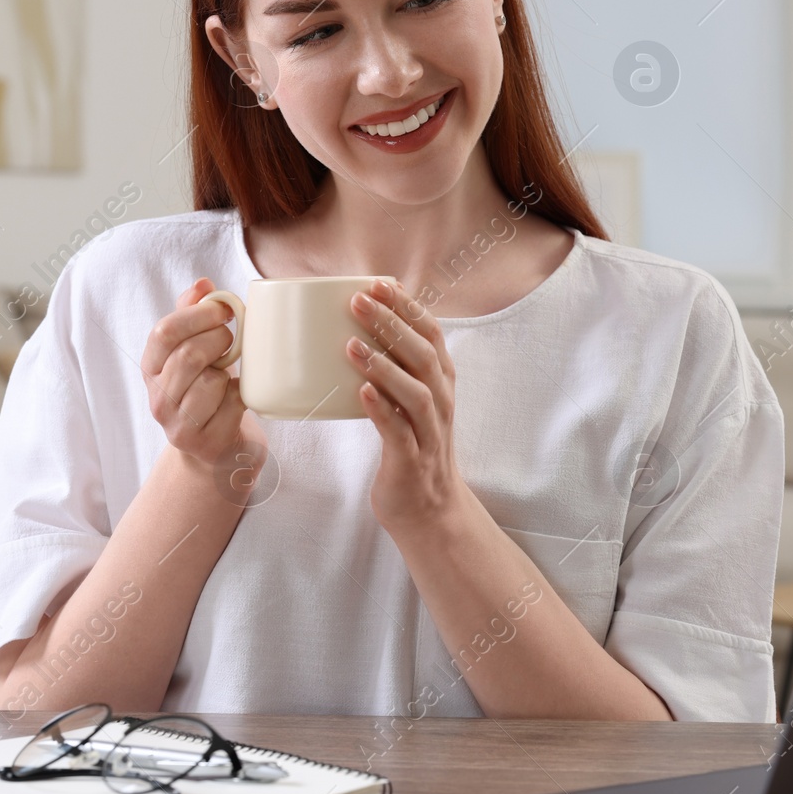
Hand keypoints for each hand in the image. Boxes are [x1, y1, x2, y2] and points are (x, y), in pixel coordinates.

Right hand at [141, 277, 265, 473]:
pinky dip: (242, 397)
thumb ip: (193, 316)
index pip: (164, 332)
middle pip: (188, 355)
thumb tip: (202, 284)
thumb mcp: (196, 351)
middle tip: (231, 341)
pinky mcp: (204, 444)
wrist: (218, 448)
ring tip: (228, 378)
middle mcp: (157, 399)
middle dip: (219, 340)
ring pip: (210, 383)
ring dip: (228, 374)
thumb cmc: (209, 390)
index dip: (198, 315)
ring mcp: (178, 425)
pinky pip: (232, 407)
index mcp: (151, 368)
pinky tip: (236, 401)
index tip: (223, 310)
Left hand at [346, 278, 468, 533]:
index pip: (431, 334)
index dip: (407, 306)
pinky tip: (362, 393)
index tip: (379, 283)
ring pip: (415, 393)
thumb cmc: (413, 448)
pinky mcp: (412, 461)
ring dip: (384, 366)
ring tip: (352, 345)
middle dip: (391, 325)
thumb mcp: (411, 402)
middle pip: (423, 355)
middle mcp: (440, 403)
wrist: (430, 510)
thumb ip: (396, 369)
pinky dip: (382, 411)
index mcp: (441, 383)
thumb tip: (356, 330)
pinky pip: (400, 432)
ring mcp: (429, 433)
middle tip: (358, 301)